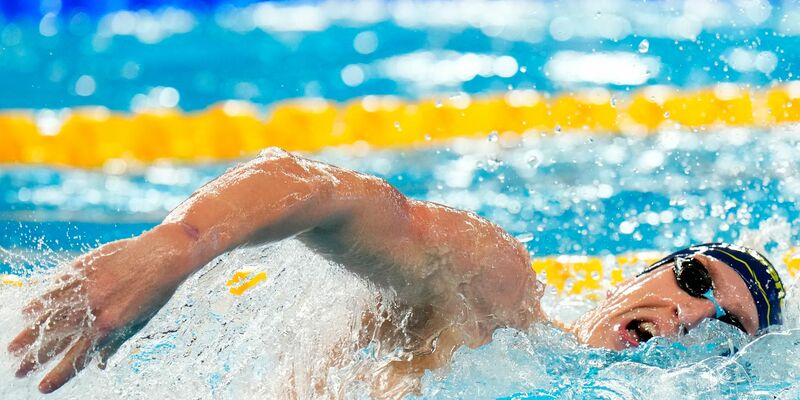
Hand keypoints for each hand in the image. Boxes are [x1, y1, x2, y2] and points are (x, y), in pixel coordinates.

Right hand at [7, 225, 189, 392]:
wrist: (166, 253)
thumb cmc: (156, 290)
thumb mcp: (140, 321)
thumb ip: (116, 342)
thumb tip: (98, 365)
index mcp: (111, 326)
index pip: (78, 357)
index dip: (59, 375)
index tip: (43, 387)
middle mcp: (96, 309)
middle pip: (57, 339)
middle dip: (35, 358)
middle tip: (17, 370)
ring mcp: (87, 287)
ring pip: (51, 314)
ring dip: (30, 332)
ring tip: (13, 347)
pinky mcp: (86, 268)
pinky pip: (58, 286)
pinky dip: (42, 299)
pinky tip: (28, 310)